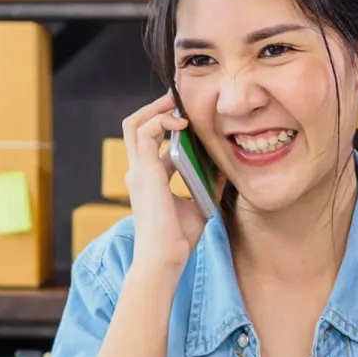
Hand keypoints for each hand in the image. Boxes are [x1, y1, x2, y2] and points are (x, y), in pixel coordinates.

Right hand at [120, 91, 210, 273]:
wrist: (165, 258)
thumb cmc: (178, 240)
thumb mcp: (199, 205)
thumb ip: (207, 185)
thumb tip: (224, 168)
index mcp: (149, 179)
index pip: (152, 143)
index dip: (168, 126)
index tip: (188, 116)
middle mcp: (139, 171)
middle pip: (135, 126)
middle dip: (155, 108)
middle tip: (178, 98)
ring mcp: (138, 170)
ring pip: (134, 124)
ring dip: (156, 109)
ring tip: (177, 102)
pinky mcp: (143, 171)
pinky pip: (144, 133)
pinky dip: (161, 121)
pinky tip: (182, 123)